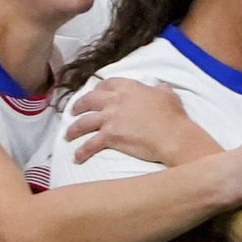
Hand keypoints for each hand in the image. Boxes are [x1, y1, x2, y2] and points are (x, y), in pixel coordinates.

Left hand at [67, 77, 212, 165]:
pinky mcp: (109, 136)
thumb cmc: (172, 116)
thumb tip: (160, 87)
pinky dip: (82, 152)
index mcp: (128, 87)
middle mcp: (115, 100)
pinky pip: (90, 144)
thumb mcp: (167, 95)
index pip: (106, 84)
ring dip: (74, 129)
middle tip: (74, 111)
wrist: (172, 136)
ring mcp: (110, 118)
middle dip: (79, 105)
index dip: (97, 89)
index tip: (94, 94)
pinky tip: (77, 157)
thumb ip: (159, 89)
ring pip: (84, 122)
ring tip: (68, 135)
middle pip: (89, 100)